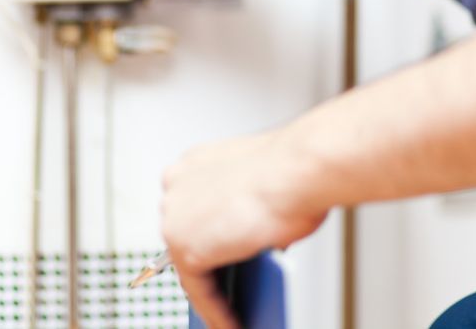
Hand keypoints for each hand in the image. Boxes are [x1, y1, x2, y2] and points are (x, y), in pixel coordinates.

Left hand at [161, 132, 327, 328]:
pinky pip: (199, 290)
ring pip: (191, 266)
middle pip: (189, 235)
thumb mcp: (265, 187)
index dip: (208, 233)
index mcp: (195, 163)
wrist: (299, 170)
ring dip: (213, 290)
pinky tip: (233, 323)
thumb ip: (249, 211)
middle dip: (209, 262)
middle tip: (228, 286)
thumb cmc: (294, 170)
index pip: (195, 208)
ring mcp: (175, 216)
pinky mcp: (185, 249)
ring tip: (232, 311)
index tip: (217, 253)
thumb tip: (255, 240)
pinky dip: (217, 311)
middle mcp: (178, 185)